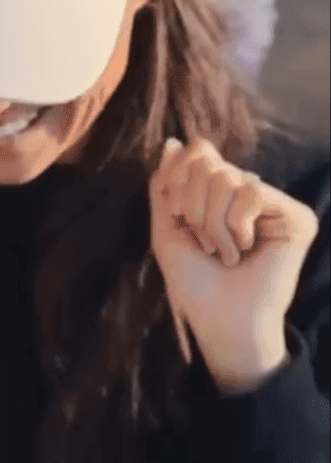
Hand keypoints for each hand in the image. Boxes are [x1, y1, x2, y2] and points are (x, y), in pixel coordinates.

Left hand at [148, 137, 319, 391]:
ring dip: (213, 223)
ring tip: (224, 253)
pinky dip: (237, 225)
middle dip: (193, 206)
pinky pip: (253, 192)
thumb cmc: (195, 282)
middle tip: (204, 244)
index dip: (178, 177)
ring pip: (228, 178)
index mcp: (220, 192)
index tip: (177, 215)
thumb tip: (172, 142)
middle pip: (208, 163)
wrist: (221, 320)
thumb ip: (166, 184)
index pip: (198, 151)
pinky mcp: (297, 216)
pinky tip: (245, 249)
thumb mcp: (167, 228)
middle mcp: (248, 192)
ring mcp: (274, 203)